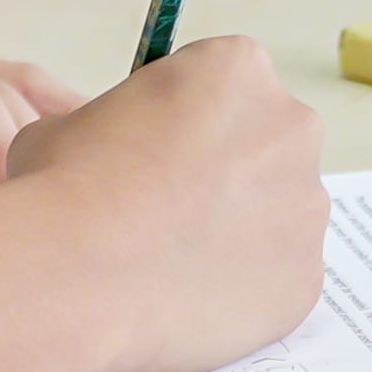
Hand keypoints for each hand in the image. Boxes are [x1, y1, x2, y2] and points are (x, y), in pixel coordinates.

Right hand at [8, 37, 336, 371]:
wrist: (74, 273)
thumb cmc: (64, 185)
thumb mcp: (69, 123)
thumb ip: (115, 126)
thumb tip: (113, 155)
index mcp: (239, 68)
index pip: (224, 87)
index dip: (184, 124)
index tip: (154, 157)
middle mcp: (291, 127)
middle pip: (266, 148)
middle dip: (226, 177)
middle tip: (167, 216)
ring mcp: (307, 206)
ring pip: (277, 218)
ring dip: (238, 235)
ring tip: (171, 266)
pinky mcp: (306, 278)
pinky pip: (277, 282)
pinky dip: (241, 294)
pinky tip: (187, 302)